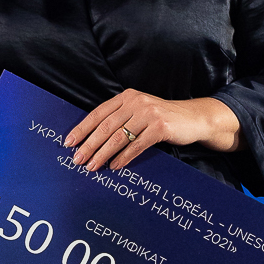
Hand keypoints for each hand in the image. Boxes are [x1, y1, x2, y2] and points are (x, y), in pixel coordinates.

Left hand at [66, 90, 240, 172]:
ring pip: (118, 137)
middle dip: (89, 145)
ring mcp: (148, 114)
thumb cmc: (162, 119)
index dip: (81, 129)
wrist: (194, 119)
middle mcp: (135, 102)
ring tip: (92, 166)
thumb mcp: (139, 112)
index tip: (68, 143)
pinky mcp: (160, 128)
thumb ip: (119, 119)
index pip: (97, 114)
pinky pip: (136, 145)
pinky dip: (123, 157)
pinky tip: (115, 166)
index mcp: (126, 97)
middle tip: (77, 160)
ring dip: (102, 154)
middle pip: (105, 127)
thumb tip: (93, 140)